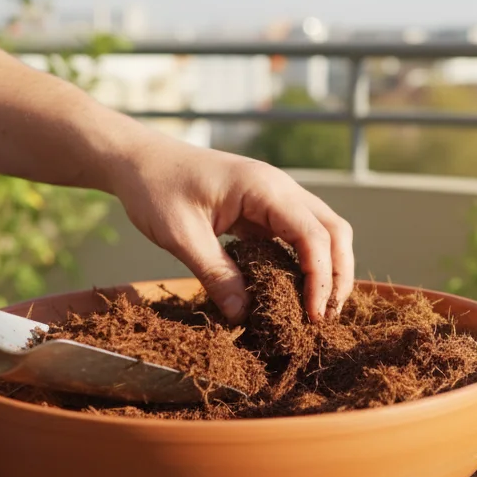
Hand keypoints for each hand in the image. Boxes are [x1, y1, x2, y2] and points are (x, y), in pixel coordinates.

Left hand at [104, 135, 353, 323]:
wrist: (138, 159)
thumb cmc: (156, 189)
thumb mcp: (181, 236)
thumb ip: (216, 275)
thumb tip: (244, 316)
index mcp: (264, 189)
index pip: (313, 236)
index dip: (320, 278)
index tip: (312, 315)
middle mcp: (280, 188)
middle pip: (334, 230)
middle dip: (338, 274)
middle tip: (327, 317)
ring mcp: (275, 196)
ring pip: (323, 231)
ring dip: (329, 267)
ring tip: (320, 308)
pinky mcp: (264, 207)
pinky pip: (299, 234)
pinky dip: (307, 261)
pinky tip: (296, 289)